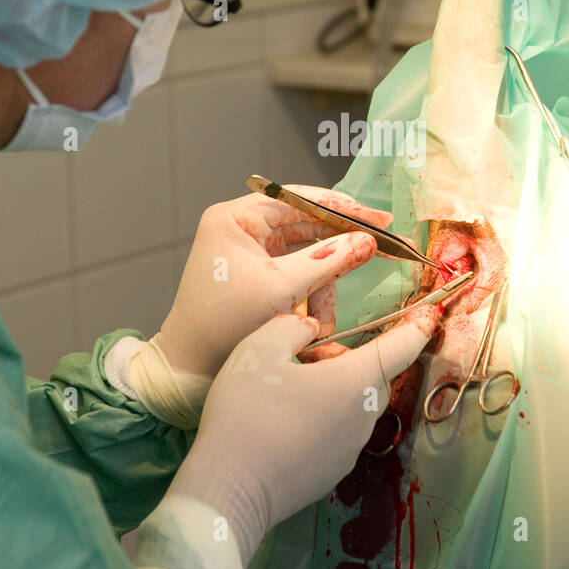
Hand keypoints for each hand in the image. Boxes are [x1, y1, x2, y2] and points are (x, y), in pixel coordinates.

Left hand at [156, 187, 393, 378]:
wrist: (189, 369)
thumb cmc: (223, 325)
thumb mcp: (281, 290)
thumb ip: (328, 261)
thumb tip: (367, 240)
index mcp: (236, 217)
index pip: (300, 199)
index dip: (344, 208)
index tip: (379, 220)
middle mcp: (241, 228)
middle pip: (307, 227)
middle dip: (335, 255)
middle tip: (378, 253)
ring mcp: (249, 252)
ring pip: (307, 256)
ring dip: (322, 288)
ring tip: (322, 324)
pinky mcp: (257, 276)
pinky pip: (297, 276)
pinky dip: (309, 298)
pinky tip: (313, 325)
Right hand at [165, 305, 440, 564]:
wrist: (229, 490)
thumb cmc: (246, 415)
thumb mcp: (260, 348)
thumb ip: (292, 326)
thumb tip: (309, 330)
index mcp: (355, 382)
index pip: (402, 347)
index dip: (417, 326)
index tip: (428, 312)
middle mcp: (363, 418)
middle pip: (372, 376)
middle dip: (349, 358)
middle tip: (308, 352)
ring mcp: (350, 451)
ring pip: (354, 406)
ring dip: (335, 388)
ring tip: (289, 386)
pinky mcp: (332, 473)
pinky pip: (338, 433)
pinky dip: (323, 418)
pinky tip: (285, 419)